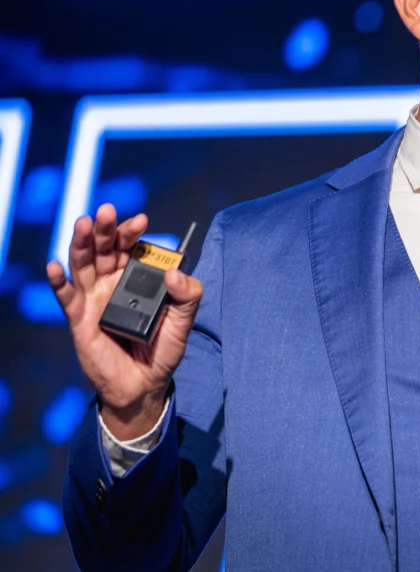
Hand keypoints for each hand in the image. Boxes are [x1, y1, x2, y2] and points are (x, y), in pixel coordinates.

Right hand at [45, 203, 203, 440]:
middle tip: (107, 211)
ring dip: (80, 243)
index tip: (141, 220)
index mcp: (138, 277)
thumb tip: (176, 273)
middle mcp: (113, 281)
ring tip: (82, 224)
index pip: (132, 246)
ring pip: (83, 264)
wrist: (145, 384)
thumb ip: (188, 296)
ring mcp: (94, 297)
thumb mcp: (184, 321)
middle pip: (104, 248)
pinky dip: (58, 280)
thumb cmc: (164, 349)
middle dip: (105, 228)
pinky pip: (66, 296)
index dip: (133, 232)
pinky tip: (55, 266)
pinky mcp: (79, 317)